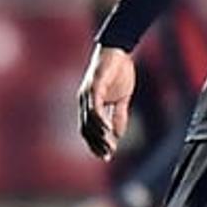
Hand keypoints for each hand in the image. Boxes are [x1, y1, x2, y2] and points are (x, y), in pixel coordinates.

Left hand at [77, 45, 135, 159]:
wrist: (119, 50)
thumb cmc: (118, 72)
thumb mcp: (121, 98)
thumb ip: (119, 116)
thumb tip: (118, 135)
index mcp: (90, 104)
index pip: (89, 129)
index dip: (96, 144)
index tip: (107, 156)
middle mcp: (85, 100)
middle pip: (87, 129)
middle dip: (97, 144)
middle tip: (107, 156)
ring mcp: (88, 93)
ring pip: (90, 121)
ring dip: (99, 136)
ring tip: (109, 147)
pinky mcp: (94, 85)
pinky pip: (95, 107)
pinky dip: (101, 120)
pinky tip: (108, 130)